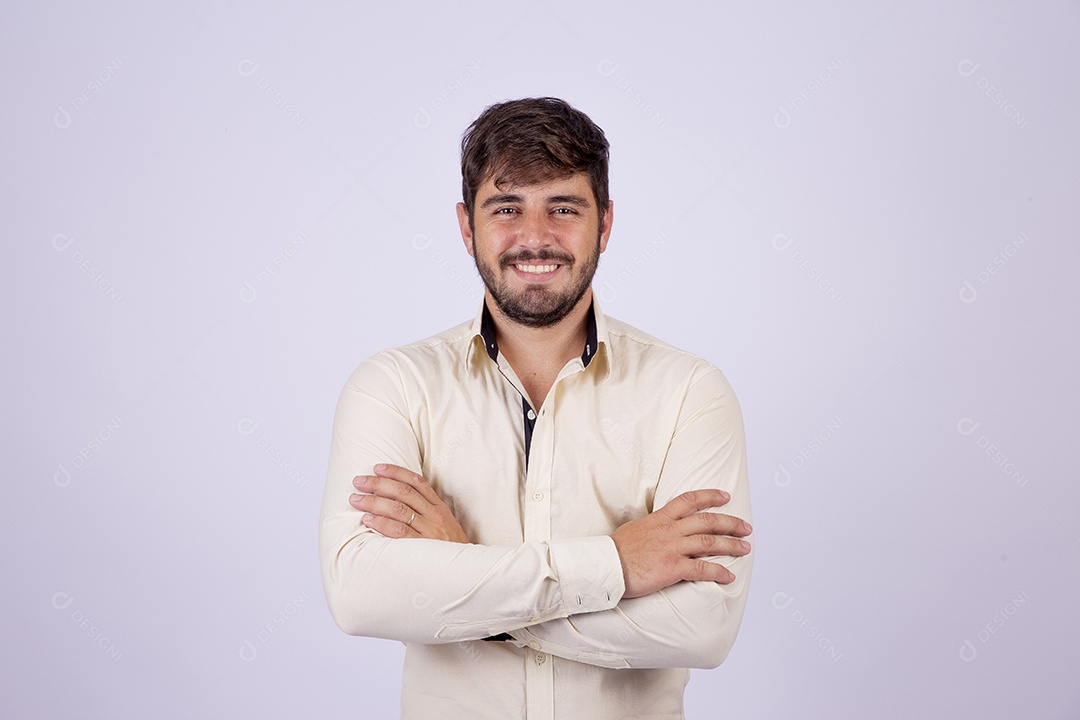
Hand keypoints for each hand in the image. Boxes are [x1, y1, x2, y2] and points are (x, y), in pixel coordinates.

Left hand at [350, 463, 470, 542]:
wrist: (467, 571)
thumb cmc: (451, 549)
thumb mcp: (444, 525)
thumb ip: (426, 512)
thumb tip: (397, 500)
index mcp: (439, 507)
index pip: (416, 483)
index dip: (396, 472)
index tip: (377, 468)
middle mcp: (434, 515)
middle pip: (403, 493)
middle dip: (378, 484)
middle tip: (358, 481)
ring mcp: (429, 531)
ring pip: (398, 509)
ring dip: (374, 502)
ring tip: (356, 499)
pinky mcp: (423, 547)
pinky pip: (399, 532)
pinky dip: (382, 523)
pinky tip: (368, 519)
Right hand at [610, 489, 751, 598]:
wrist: (606, 566)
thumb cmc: (616, 550)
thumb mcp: (636, 528)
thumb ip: (653, 526)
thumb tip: (661, 528)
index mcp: (660, 518)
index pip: (689, 500)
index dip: (710, 496)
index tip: (725, 496)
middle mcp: (670, 530)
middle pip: (707, 521)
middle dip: (730, 523)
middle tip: (746, 527)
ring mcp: (673, 549)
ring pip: (710, 543)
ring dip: (731, 546)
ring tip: (745, 549)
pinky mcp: (673, 568)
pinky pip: (702, 569)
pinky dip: (718, 572)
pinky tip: (729, 576)